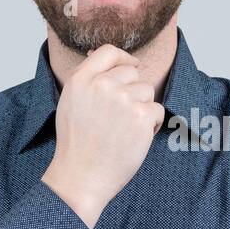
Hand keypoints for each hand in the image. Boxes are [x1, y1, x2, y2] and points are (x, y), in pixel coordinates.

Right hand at [42, 43, 164, 227]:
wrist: (81, 176)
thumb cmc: (77, 143)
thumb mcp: (71, 102)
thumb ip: (89, 78)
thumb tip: (109, 57)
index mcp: (80, 80)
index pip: (109, 51)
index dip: (123, 59)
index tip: (130, 68)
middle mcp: (102, 85)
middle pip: (132, 73)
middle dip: (132, 91)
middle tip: (119, 117)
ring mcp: (123, 100)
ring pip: (147, 91)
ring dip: (142, 109)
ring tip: (124, 130)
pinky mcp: (141, 117)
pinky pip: (158, 110)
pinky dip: (152, 125)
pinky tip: (135, 139)